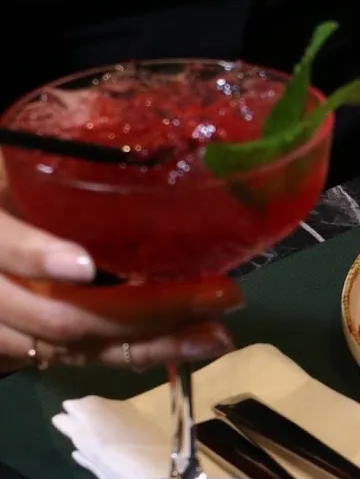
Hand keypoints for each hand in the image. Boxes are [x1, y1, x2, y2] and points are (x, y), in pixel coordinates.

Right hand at [0, 155, 239, 371]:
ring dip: (155, 344)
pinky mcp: (31, 346)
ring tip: (217, 333)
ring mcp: (8, 325)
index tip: (83, 266)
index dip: (37, 256)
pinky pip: (87, 360)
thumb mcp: (19, 162)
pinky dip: (143, 354)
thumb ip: (63, 155)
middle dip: (145, 312)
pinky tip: (193, 344)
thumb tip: (130, 118)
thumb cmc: (9, 184)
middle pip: (59, 316)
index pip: (0, 244)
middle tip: (219, 294)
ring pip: (78, 349)